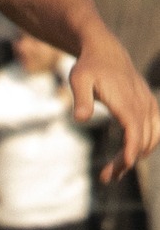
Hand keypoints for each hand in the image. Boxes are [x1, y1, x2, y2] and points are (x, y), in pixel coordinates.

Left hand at [70, 30, 159, 177]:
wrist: (104, 51)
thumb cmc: (88, 67)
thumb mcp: (78, 80)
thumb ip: (80, 99)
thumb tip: (81, 119)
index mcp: (126, 100)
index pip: (135, 130)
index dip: (132, 149)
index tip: (125, 166)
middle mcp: (142, 103)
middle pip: (141, 139)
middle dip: (126, 161)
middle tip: (106, 178)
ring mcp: (148, 104)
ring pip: (151, 137)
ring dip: (136, 156)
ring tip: (114, 172)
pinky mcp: (149, 105)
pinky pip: (154, 130)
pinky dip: (145, 145)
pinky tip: (128, 157)